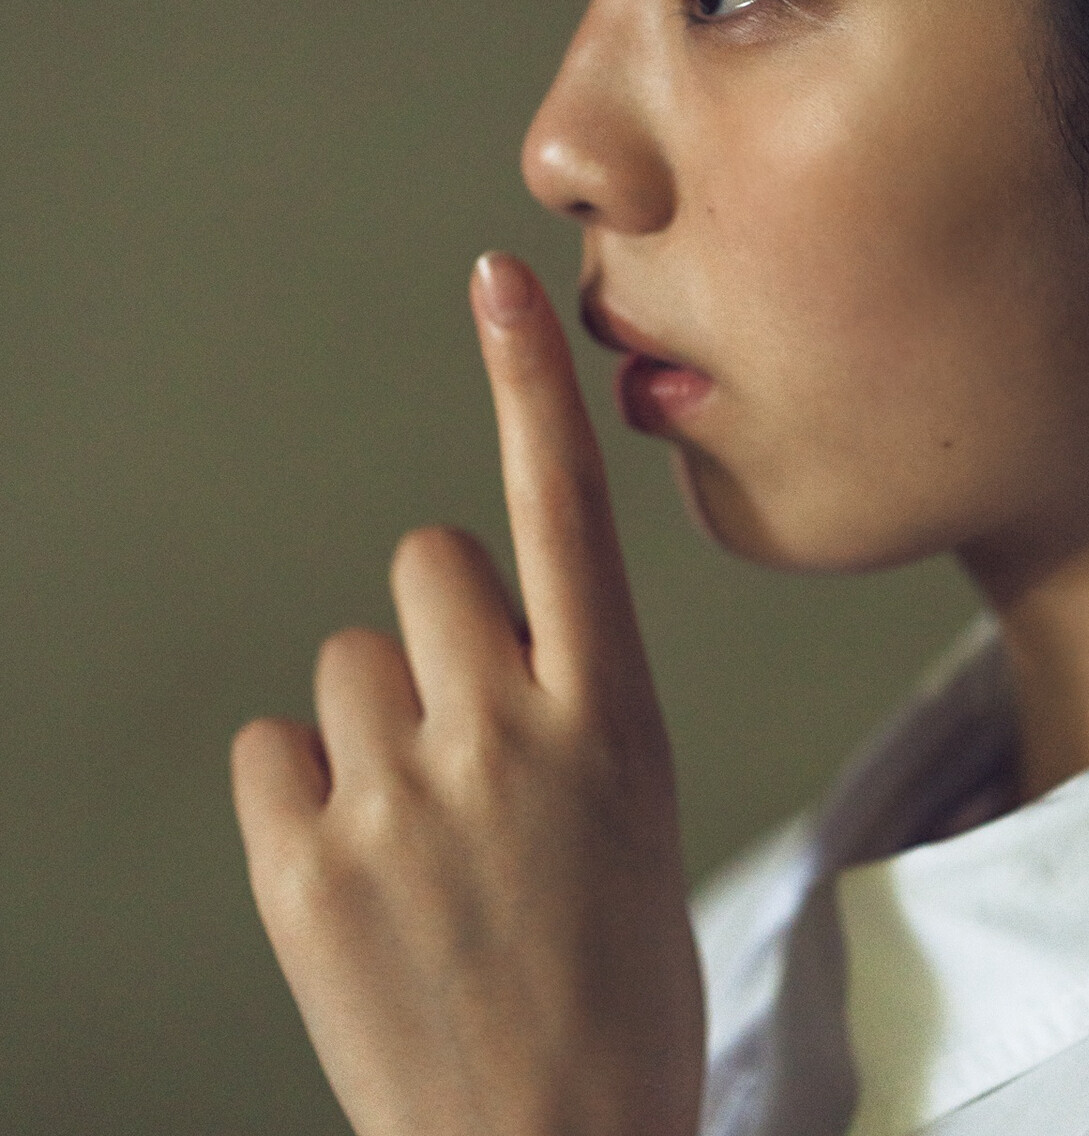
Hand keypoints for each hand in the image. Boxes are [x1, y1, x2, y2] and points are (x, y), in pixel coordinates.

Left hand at [230, 253, 705, 1135]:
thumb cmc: (611, 985)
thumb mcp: (636, 814)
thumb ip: (569, 698)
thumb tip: (484, 638)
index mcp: (610, 717)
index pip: (567, 511)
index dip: (527, 385)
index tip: (496, 282)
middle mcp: (508, 735)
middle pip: (425, 566)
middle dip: (438, 630)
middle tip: (465, 738)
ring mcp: (402, 799)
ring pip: (345, 661)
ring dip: (374, 725)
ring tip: (418, 837)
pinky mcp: (304, 867)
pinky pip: (272, 747)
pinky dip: (300, 795)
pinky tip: (354, 873)